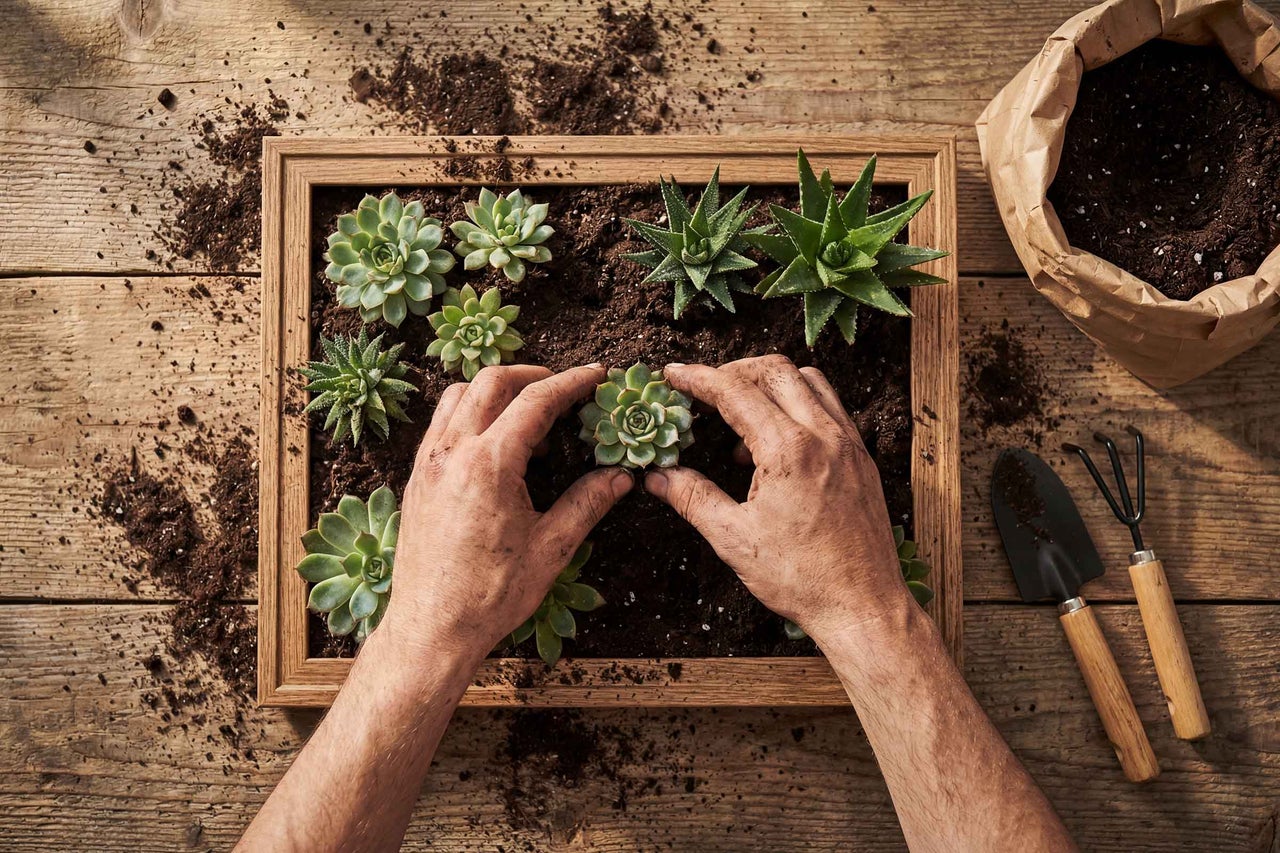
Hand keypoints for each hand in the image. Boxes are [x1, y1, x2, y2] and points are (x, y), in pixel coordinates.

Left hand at [379, 364, 633, 658]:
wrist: (430, 629)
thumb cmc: (490, 596)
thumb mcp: (550, 549)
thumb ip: (587, 503)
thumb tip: (620, 476)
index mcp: (489, 464)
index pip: (535, 401)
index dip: (571, 382)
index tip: (596, 374)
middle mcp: (452, 453)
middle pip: (490, 381)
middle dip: (531, 374)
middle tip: (562, 386)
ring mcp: (428, 464)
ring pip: (458, 396)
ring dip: (494, 389)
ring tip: (526, 409)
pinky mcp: (417, 479)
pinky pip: (441, 424)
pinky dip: (470, 413)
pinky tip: (493, 441)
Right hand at [644, 356, 911, 643]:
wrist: (863, 606)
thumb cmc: (800, 578)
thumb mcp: (734, 538)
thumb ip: (692, 498)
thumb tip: (658, 477)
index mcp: (789, 450)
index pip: (736, 391)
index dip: (698, 378)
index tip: (673, 375)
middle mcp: (824, 435)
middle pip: (774, 370)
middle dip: (733, 371)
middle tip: (704, 392)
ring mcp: (849, 444)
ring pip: (808, 381)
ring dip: (770, 383)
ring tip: (740, 415)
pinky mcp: (862, 458)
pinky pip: (830, 408)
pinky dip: (798, 405)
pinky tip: (776, 441)